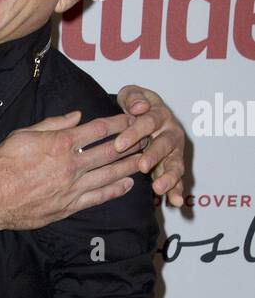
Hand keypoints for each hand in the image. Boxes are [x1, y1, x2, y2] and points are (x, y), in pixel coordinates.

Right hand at [0, 110, 151, 232]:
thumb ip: (52, 124)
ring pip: (109, 174)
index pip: (99, 129)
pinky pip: (98, 197)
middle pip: (111, 151)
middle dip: (132, 142)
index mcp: (61, 143)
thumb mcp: (23, 134)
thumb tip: (76, 116)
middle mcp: (72, 164)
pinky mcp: (69, 206)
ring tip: (145, 159)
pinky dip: (115, 191)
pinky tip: (127, 185)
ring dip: (129, 165)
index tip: (133, 117)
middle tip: (148, 136)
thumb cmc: (1, 164)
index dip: (119, 122)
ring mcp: (73, 187)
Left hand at [116, 85, 186, 205]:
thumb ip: (134, 97)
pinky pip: (177, 180)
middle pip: (165, 144)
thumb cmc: (135, 105)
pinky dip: (176, 191)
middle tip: (142, 166)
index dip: (135, 132)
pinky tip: (174, 203)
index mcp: (160, 115)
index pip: (149, 122)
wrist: (145, 113)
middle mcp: (171, 133)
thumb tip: (139, 106)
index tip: (119, 144)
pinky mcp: (173, 166)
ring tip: (158, 188)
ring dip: (168, 177)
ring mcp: (174, 151)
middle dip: (154, 155)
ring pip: (174, 164)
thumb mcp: (133, 95)